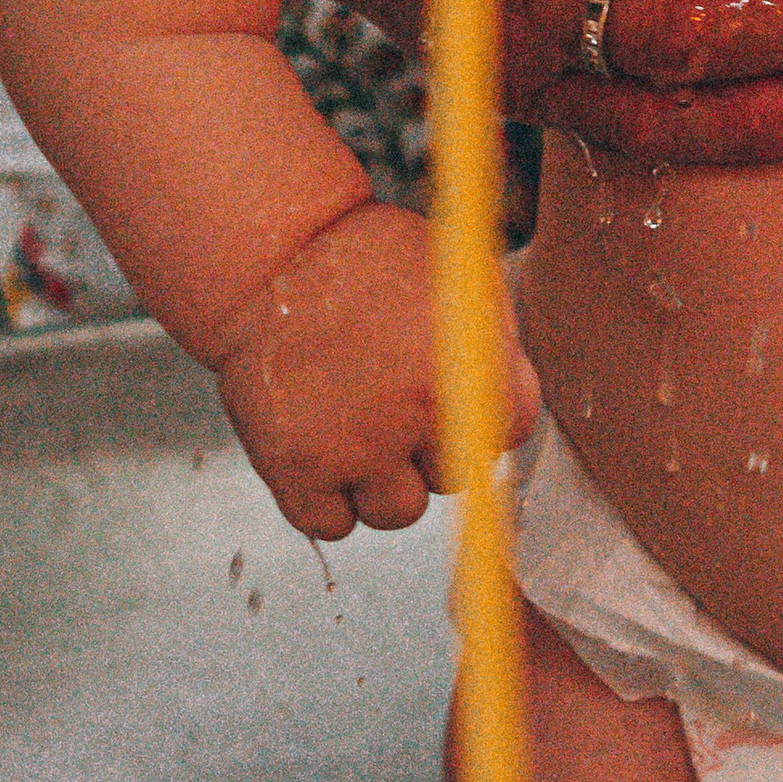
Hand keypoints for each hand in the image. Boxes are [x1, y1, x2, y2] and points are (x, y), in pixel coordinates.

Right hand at [213, 203, 540, 541]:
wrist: (270, 256)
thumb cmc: (368, 260)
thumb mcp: (461, 282)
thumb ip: (495, 350)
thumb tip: (508, 403)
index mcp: (466, 370)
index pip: (512, 432)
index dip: (486, 409)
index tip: (457, 389)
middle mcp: (414, 418)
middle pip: (456, 477)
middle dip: (434, 445)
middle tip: (395, 401)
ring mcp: (353, 449)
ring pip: (397, 512)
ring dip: (383, 482)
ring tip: (357, 427)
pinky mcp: (295, 470)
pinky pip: (330, 524)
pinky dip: (327, 500)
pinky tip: (322, 450)